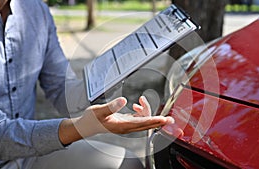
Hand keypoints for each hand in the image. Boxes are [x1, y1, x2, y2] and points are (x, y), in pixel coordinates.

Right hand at [59, 96, 173, 144]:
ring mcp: (128, 126)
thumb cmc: (92, 119)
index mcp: (123, 126)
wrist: (87, 126)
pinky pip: (139, 118)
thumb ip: (112, 106)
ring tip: (141, 101)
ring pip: (144, 120)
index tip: (164, 119)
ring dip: (146, 110)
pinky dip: (141, 111)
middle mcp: (127, 127)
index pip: (142, 123)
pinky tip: (137, 105)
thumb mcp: (100, 111)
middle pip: (148, 124)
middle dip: (159, 121)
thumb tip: (124, 100)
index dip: (154, 120)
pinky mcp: (126, 122)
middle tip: (171, 119)